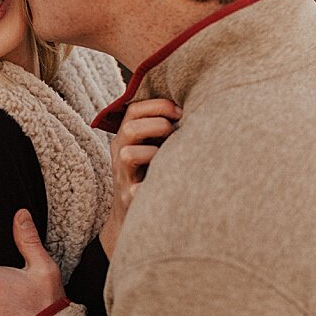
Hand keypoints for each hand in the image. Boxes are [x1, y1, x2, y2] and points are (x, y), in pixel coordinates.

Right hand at [99, 96, 180, 255]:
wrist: (137, 212)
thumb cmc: (155, 171)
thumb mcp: (155, 144)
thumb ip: (164, 126)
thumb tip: (197, 103)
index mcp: (125, 137)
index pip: (134, 109)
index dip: (159, 105)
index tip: (180, 112)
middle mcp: (119, 153)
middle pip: (130, 128)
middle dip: (159, 126)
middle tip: (175, 135)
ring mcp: (121, 176)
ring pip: (128, 155)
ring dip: (155, 152)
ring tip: (169, 157)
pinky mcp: (128, 197)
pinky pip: (139, 187)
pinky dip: (157, 180)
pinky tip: (170, 178)